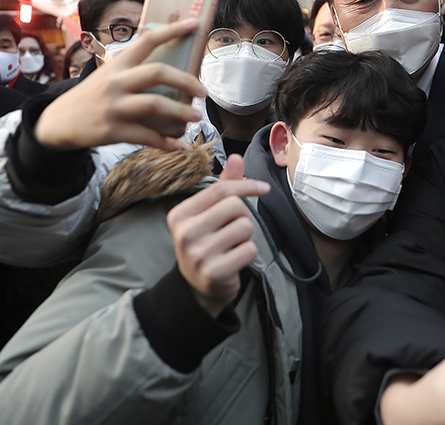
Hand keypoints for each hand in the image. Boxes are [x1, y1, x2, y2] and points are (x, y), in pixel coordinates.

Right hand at [35, 19, 208, 150]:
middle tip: (203, 91)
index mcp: (117, 65)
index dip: (171, 30)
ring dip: (181, 112)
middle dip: (186, 80)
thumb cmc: (91, 97)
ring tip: (196, 116)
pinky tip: (178, 145)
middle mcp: (115, 82)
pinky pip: (146, 136)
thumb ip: (132, 72)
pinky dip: (165, 142)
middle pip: (157, 72)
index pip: (146, 41)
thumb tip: (172, 72)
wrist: (58, 123)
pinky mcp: (112, 130)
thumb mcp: (107, 76)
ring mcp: (114, 106)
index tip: (193, 24)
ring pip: (155, 104)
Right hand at [166, 155, 268, 315]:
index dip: (247, 185)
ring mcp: (198, 254)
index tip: (264, 187)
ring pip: (245, 227)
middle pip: (235, 206)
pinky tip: (234, 260)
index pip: (221, 190)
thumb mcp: (209, 213)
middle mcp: (184, 233)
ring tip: (232, 245)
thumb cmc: (207, 242)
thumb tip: (236, 157)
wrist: (199, 286)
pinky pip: (249, 249)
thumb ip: (224, 186)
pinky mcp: (214, 272)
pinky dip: (249, 253)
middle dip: (243, 215)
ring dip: (246, 236)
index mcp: (180, 214)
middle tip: (233, 230)